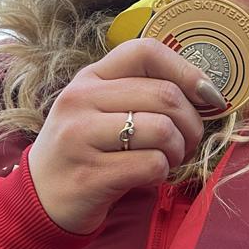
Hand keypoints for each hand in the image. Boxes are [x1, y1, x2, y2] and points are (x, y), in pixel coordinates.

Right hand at [27, 38, 225, 233]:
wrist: (42, 198)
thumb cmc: (90, 149)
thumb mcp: (104, 108)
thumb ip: (143, 92)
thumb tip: (207, 91)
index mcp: (90, 77)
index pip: (145, 51)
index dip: (188, 70)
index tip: (207, 96)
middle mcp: (80, 100)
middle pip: (165, 95)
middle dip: (192, 123)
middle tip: (187, 141)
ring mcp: (80, 137)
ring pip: (163, 130)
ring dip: (179, 150)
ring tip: (166, 159)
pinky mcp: (89, 175)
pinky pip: (153, 164)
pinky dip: (163, 173)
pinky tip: (149, 176)